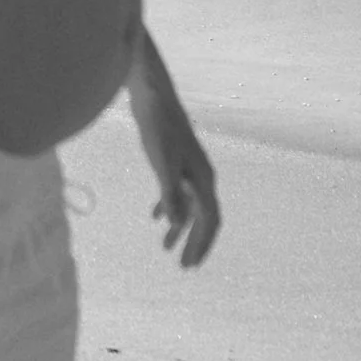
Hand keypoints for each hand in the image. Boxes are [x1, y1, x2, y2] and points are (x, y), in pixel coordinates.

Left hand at [126, 30, 220, 269]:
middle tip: (183, 267)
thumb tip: (174, 224)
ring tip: (166, 249)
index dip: (201, 244)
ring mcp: (187, 167)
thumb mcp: (161, 162)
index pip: (209, 219)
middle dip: (194, 242)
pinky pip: (177, 191)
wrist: (150, 93)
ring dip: (180, 227)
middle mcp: (200, 174)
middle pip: (203, 217)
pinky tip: (156, 218)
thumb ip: (169, 193)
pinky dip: (169, 206)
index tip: (191, 266)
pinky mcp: (173, 159)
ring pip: (189, 205)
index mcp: (203, 177)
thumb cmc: (157, 126)